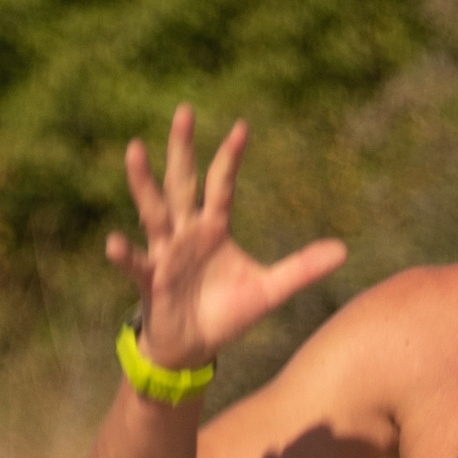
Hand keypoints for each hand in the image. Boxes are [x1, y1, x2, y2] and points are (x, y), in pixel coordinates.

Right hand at [104, 103, 346, 368]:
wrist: (194, 347)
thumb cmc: (226, 313)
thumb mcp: (269, 290)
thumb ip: (301, 269)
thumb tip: (343, 251)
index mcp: (213, 227)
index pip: (222, 185)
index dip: (230, 158)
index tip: (242, 127)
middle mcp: (185, 232)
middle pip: (183, 182)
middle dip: (183, 149)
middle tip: (184, 110)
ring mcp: (164, 253)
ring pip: (153, 211)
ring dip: (143, 182)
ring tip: (134, 149)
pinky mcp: (151, 280)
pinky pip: (136, 265)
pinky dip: (125, 255)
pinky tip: (114, 242)